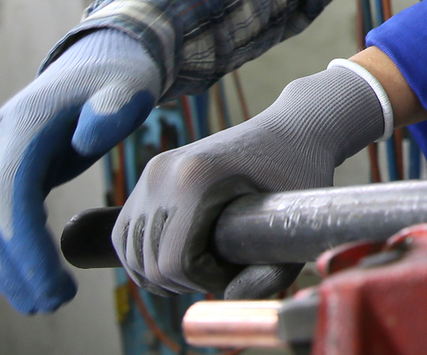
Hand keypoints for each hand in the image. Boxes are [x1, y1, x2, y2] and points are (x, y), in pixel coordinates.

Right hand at [0, 28, 161, 312]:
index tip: (53, 284)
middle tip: (50, 304)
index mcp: (20, 126)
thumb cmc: (120, 75)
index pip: (8, 198)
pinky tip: (32, 280)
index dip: (26, 248)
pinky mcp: (1, 174)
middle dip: (14, 270)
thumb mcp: (128, 84)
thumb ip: (114, 108)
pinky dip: (6, 256)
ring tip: (43, 303)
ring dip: (4, 271)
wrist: (101, 58)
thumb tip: (88, 138)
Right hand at [113, 62, 387, 297]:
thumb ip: (272, 272)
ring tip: (205, 266)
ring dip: (163, 273)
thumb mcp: (295, 221)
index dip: (206, 281)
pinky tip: (178, 260)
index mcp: (194, 178)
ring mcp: (152, 171)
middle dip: (187, 281)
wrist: (291, 129)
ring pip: (132, 252)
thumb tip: (228, 297)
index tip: (237, 269)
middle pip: (151, 263)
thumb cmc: (300, 171)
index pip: (174, 263)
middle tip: (225, 269)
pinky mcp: (150, 174)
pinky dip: (143, 256)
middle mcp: (163, 173)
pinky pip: (126, 232)